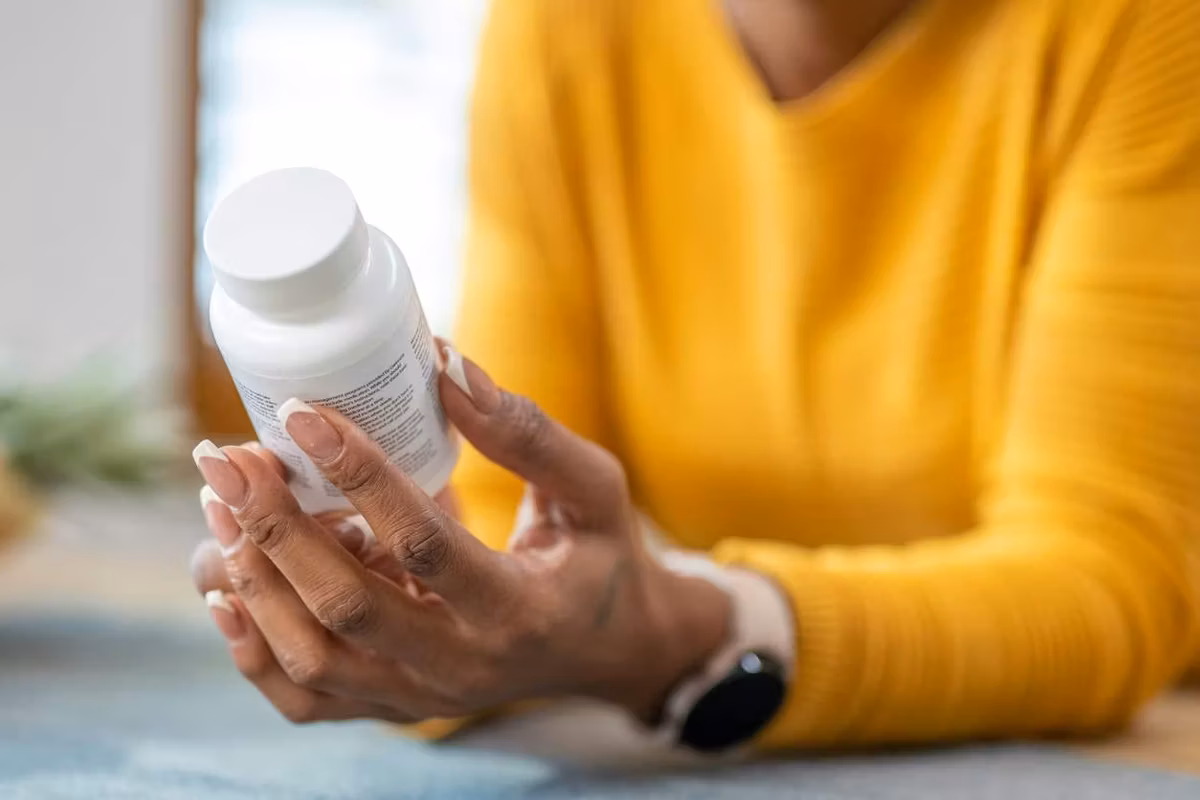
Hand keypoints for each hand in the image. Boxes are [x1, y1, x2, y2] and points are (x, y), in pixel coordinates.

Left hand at [190, 346, 729, 725]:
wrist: (605, 647)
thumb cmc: (603, 557)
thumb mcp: (595, 488)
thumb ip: (527, 433)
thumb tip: (445, 363)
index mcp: (519, 611)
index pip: (424, 543)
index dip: (359, 474)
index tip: (303, 412)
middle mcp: (463, 668)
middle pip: (347, 607)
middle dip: (278, 527)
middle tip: (229, 458)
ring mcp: (421, 698)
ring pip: (312, 657)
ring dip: (255, 578)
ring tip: (221, 503)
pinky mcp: (393, 708)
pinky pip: (304, 698)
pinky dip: (252, 645)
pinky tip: (226, 582)